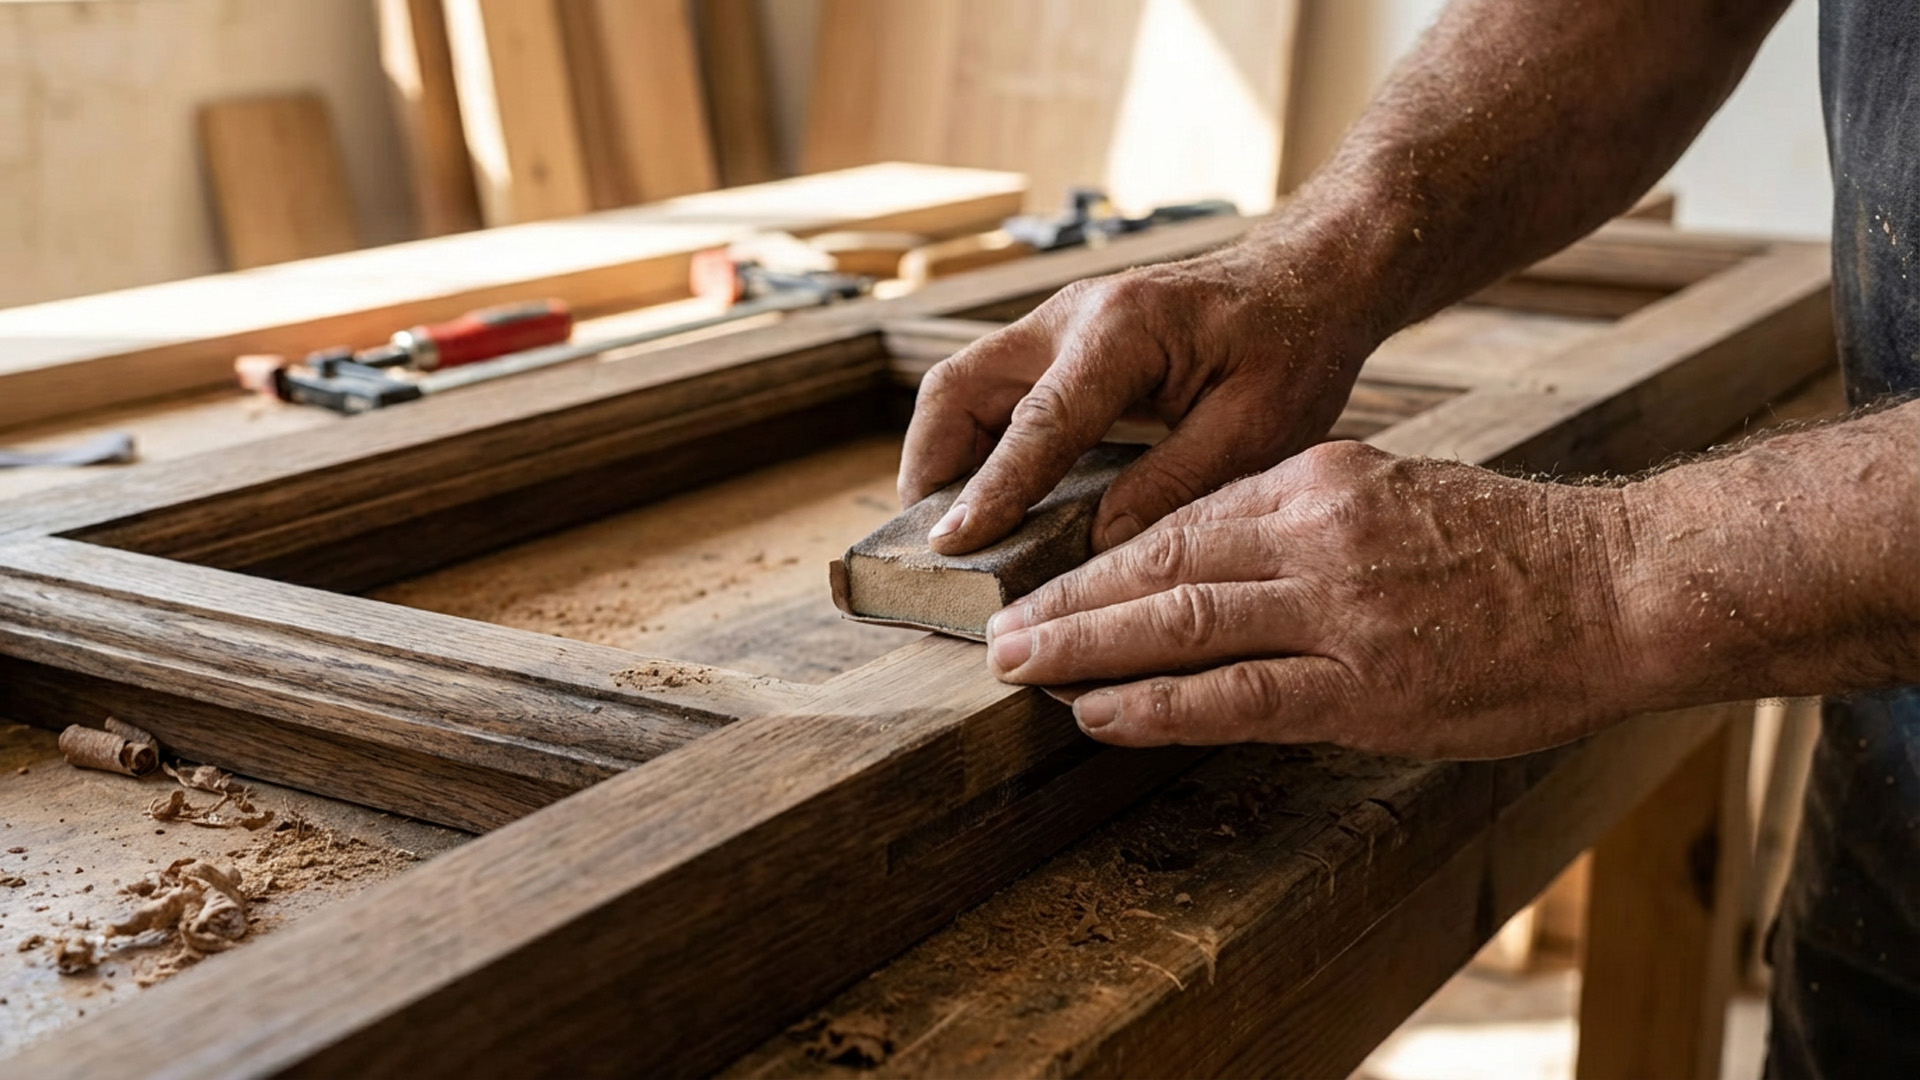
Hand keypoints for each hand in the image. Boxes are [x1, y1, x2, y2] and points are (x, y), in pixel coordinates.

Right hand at [899, 243, 1384, 556]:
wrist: (1308, 281)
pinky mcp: (1062, 342)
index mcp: (1125, 330)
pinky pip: (994, 391)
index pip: (1039, 421)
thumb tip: (1100, 542)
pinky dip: (976, 444)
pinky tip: (989, 498)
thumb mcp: (1260, 425)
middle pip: (960, 386)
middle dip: (930, 465)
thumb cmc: (1294, 345)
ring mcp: (1059, 323)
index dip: (992, 488)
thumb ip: (1178, 482)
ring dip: (945, 456)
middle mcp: (1074, 315)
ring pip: (964, 386)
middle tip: (929, 544)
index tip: (953, 545)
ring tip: (950, 531)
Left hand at [982, 441, 1646, 758]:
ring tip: (1020, 670)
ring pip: (1181, 626)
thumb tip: (1218, 553)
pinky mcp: (1365, 688)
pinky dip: (1157, 706)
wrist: (1620, 583)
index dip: (1101, 557)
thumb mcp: (1395, 490)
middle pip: (1160, 566)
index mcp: (1320, 481)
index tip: (1046, 579)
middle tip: (996, 632)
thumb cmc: (1512, 546)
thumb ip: (1305, 518)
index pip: (1181, 517)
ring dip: (1087, 649)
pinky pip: (1236, 698)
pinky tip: (1099, 714)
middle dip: (1068, 602)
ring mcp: (1339, 613)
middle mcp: (1316, 535)